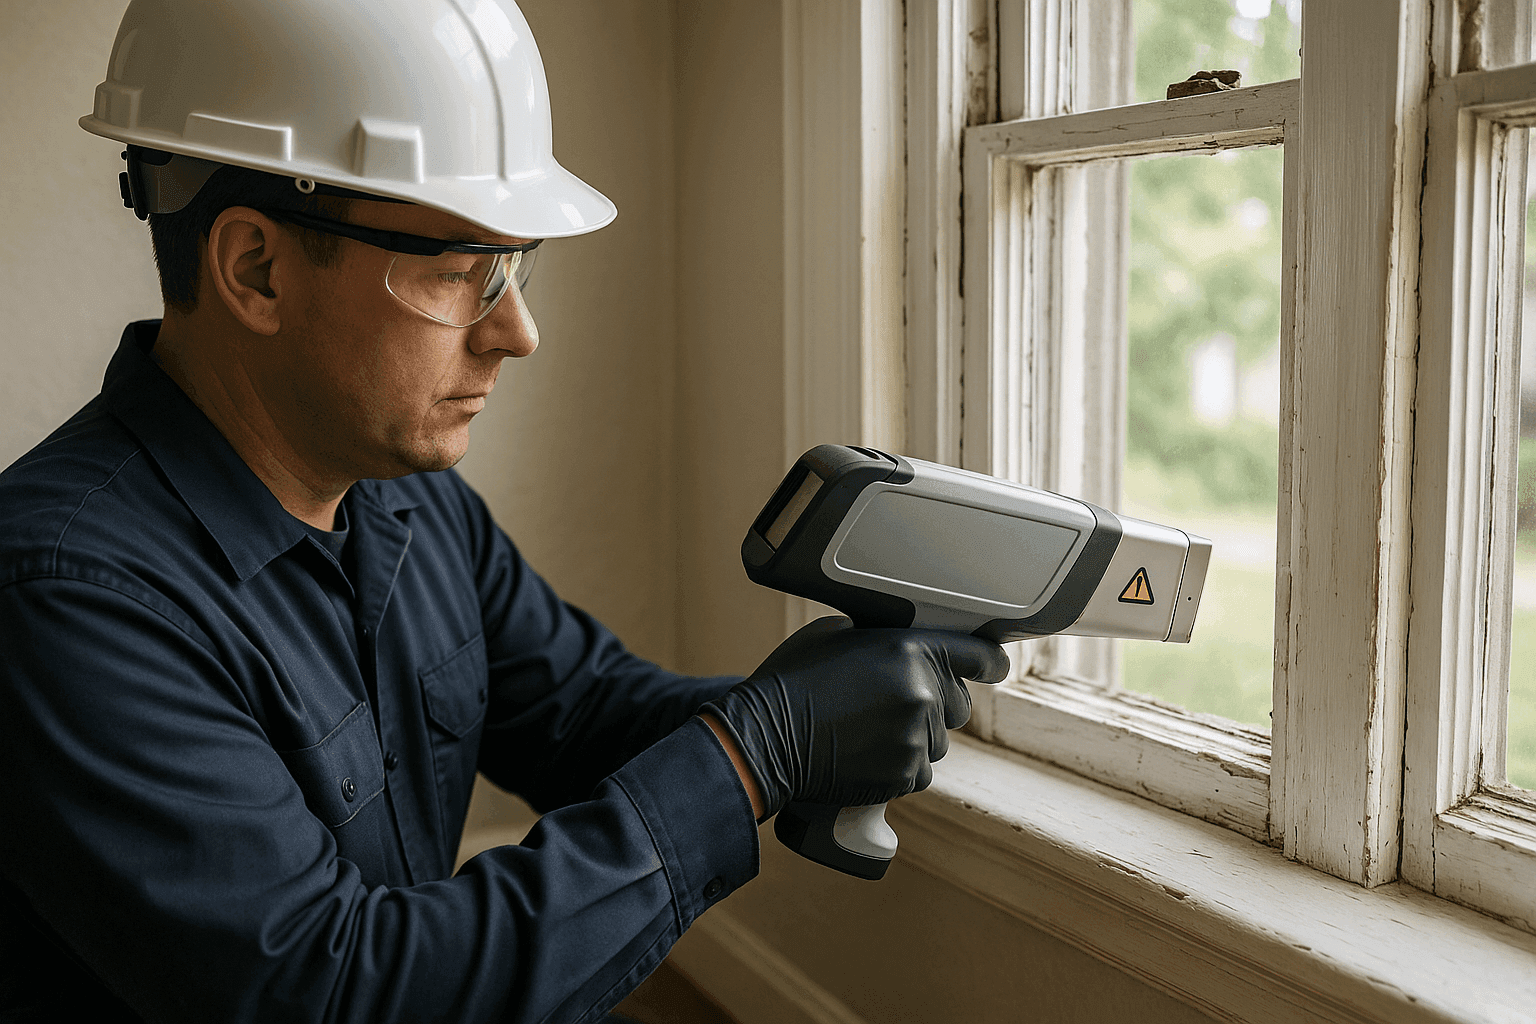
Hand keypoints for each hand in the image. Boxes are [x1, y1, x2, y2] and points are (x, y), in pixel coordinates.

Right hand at [702, 616, 1009, 817]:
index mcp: (910, 650)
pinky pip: (918, 773)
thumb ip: (881, 638)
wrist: (764, 740)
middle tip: (893, 706)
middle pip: (958, 704)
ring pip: (937, 742)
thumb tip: (900, 647)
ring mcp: (915, 737)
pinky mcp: (904, 775)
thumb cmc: (790, 682)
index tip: (994, 667)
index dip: (990, 663)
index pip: (978, 655)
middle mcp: (923, 693)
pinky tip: (866, 757)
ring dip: (915, 739)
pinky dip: (899, 768)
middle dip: (936, 705)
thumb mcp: (835, 635)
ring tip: (870, 734)